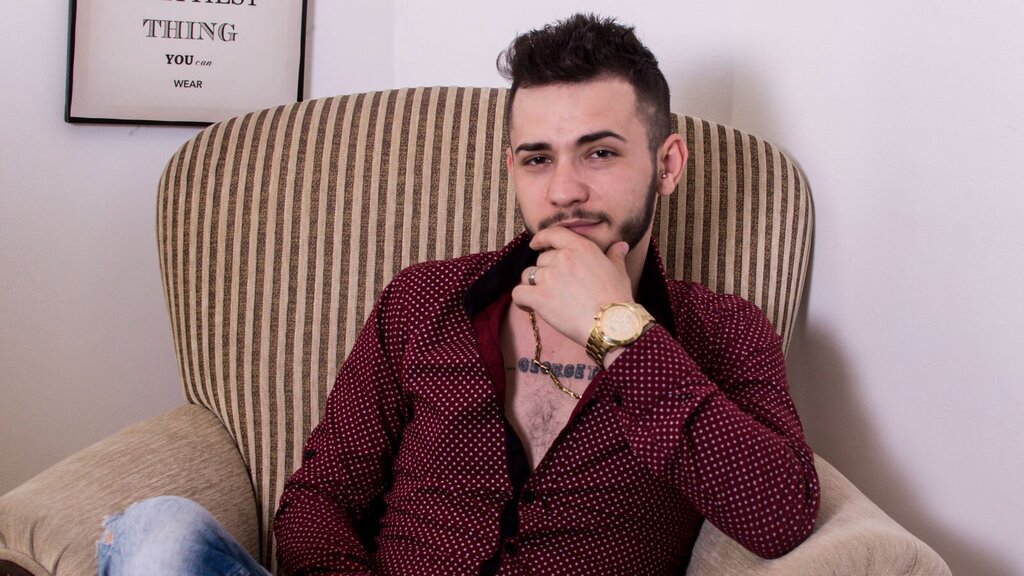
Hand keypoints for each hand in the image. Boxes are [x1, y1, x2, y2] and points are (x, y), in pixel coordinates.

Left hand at [511, 227, 633, 345]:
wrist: (611, 324)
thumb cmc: (617, 298)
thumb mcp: (619, 272)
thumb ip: (615, 256)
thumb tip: (620, 246)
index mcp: (581, 248)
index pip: (553, 234)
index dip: (541, 238)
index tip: (535, 244)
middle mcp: (563, 258)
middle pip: (541, 259)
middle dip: (545, 271)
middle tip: (555, 287)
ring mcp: (549, 277)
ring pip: (528, 275)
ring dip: (533, 286)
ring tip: (543, 299)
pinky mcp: (540, 297)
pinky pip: (518, 293)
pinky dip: (521, 300)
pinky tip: (528, 307)